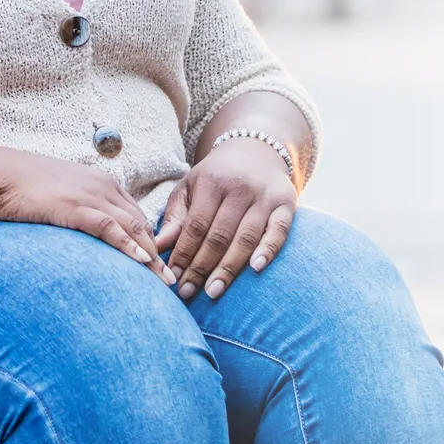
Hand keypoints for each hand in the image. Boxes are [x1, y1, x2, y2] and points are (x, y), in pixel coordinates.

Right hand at [0, 150, 175, 285]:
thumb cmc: (21, 188)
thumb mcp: (58, 196)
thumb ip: (76, 211)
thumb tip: (81, 233)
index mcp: (101, 184)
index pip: (136, 215)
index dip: (151, 241)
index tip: (162, 265)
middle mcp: (103, 187)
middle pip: (141, 223)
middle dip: (160, 252)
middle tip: (173, 279)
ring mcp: (90, 196)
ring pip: (132, 227)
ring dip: (153, 256)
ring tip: (167, 281)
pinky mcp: (74, 208)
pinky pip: (110, 228)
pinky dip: (129, 245)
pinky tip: (143, 262)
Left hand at [154, 139, 296, 300]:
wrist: (256, 150)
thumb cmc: (216, 176)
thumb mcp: (190, 187)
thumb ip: (175, 216)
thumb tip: (157, 246)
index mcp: (212, 182)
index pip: (195, 225)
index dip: (183, 253)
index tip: (173, 277)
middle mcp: (240, 187)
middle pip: (219, 235)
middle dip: (202, 267)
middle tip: (189, 293)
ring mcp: (264, 196)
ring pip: (246, 237)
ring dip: (229, 268)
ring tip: (213, 292)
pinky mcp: (286, 204)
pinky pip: (279, 231)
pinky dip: (268, 250)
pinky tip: (255, 268)